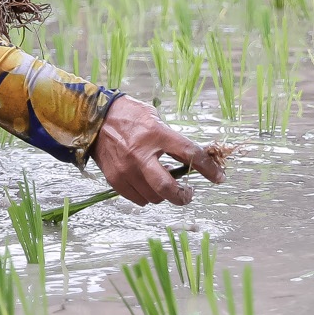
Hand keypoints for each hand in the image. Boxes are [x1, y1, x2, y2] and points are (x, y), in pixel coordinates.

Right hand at [91, 96, 222, 206]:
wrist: (95, 119)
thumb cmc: (129, 115)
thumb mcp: (154, 118)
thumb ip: (171, 138)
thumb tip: (192, 158)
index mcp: (156, 134)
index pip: (189, 154)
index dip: (208, 169)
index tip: (218, 177)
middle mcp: (141, 154)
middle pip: (167, 188)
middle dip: (183, 197)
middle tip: (189, 194)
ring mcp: (127, 169)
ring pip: (154, 197)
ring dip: (164, 195)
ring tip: (164, 183)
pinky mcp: (115, 179)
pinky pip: (138, 199)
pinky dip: (147, 196)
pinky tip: (148, 185)